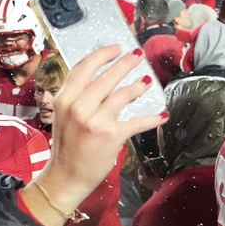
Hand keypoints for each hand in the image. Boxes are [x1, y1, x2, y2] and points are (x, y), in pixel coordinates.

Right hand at [22, 46, 167, 225]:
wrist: (66, 176)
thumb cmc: (66, 147)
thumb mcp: (62, 116)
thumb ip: (76, 97)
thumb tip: (101, 80)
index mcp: (63, 100)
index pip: (83, 68)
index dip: (102, 55)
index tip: (115, 48)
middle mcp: (78, 107)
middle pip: (107, 77)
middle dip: (126, 63)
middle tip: (138, 55)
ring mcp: (95, 121)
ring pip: (123, 94)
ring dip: (138, 87)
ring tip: (146, 82)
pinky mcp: (111, 136)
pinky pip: (137, 122)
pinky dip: (152, 118)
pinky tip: (162, 114)